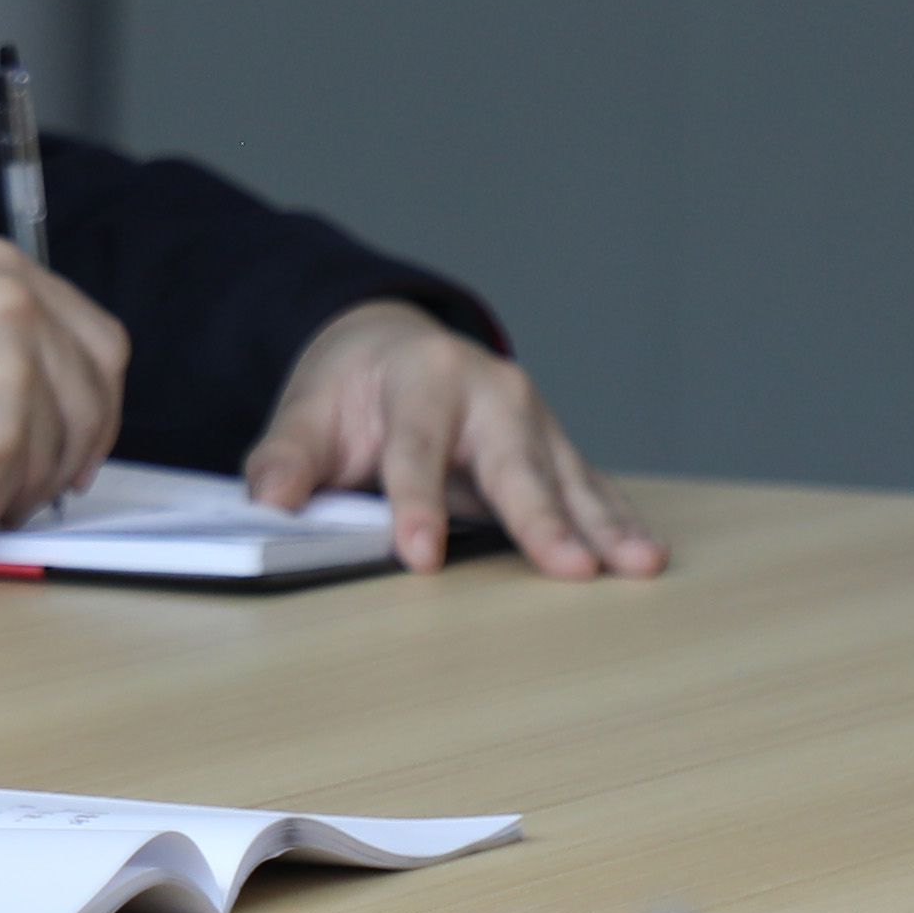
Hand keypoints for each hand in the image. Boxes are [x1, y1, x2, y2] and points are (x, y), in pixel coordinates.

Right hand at [0, 236, 127, 527]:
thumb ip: (1, 323)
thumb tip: (59, 393)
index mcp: (3, 272)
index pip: (103, 349)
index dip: (99, 404)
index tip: (82, 437)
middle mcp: (16, 320)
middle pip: (86, 413)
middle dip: (62, 459)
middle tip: (27, 483)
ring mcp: (6, 389)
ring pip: (45, 467)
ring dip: (4, 488)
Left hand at [252, 300, 658, 575]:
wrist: (390, 344)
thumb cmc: (351, 387)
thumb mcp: (307, 411)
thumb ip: (288, 457)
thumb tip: (270, 502)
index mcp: (421, 374)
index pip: (417, 448)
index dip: (415, 504)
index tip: (418, 555)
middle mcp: (489, 390)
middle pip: (514, 462)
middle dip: (542, 519)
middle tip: (570, 568)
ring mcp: (531, 417)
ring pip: (567, 477)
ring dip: (603, 525)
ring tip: (638, 564)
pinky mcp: (552, 446)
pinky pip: (587, 487)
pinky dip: (616, 522)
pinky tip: (642, 555)